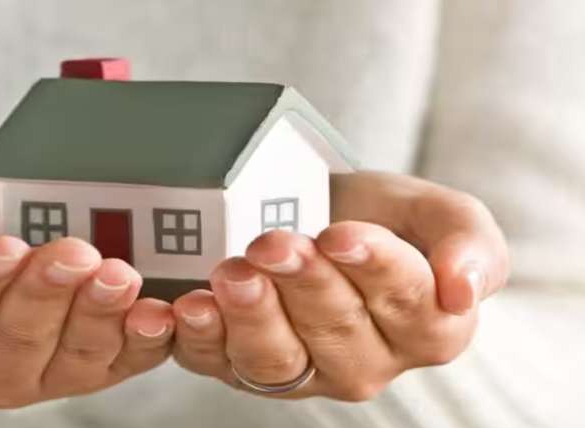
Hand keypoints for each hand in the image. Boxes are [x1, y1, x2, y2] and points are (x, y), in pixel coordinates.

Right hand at [0, 180, 174, 407]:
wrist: (0, 221)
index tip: (3, 245)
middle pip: (17, 340)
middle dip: (47, 292)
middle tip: (71, 251)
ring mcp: (47, 372)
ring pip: (74, 355)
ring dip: (99, 315)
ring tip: (117, 274)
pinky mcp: (98, 365)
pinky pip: (125, 362)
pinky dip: (145, 340)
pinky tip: (156, 314)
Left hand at [171, 172, 508, 399]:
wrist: (310, 214)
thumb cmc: (373, 216)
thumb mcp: (428, 210)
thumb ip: (466, 240)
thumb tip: (464, 290)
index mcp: (426, 326)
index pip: (409, 305)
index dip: (374, 268)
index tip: (341, 235)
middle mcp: (366, 362)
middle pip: (337, 331)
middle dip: (303, 284)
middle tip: (274, 243)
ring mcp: (301, 370)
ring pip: (277, 359)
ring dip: (251, 317)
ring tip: (232, 274)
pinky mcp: (240, 366)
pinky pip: (217, 364)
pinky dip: (198, 339)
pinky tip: (187, 309)